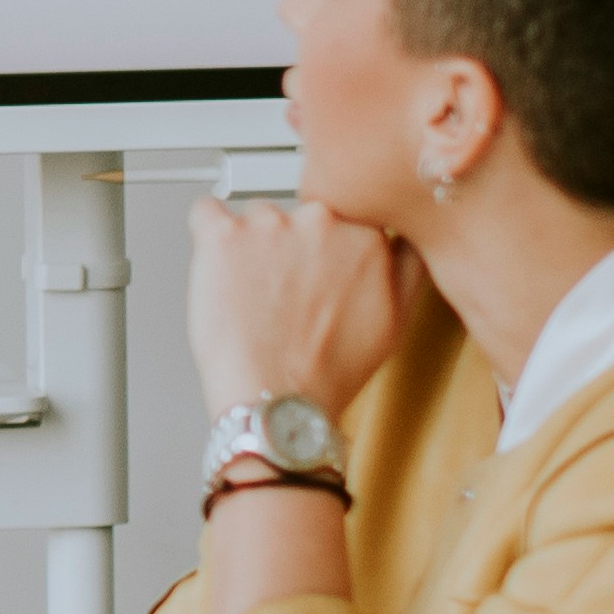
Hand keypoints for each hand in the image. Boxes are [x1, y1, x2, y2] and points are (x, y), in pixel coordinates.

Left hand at [184, 196, 419, 420]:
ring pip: (254, 217)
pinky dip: (207, 232)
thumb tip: (405, 232)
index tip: (312, 272)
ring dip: (250, 246)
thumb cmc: (328, 372)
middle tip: (282, 294)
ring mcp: (269, 225)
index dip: (322, 247)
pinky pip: (206, 212)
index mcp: (364, 236)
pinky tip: (218, 268)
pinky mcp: (222, 236)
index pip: (340, 213)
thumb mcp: (396, 320)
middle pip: (296, 213)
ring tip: (252, 297)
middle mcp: (320, 221)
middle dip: (288, 246)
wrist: (276, 401)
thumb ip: (407, 265)